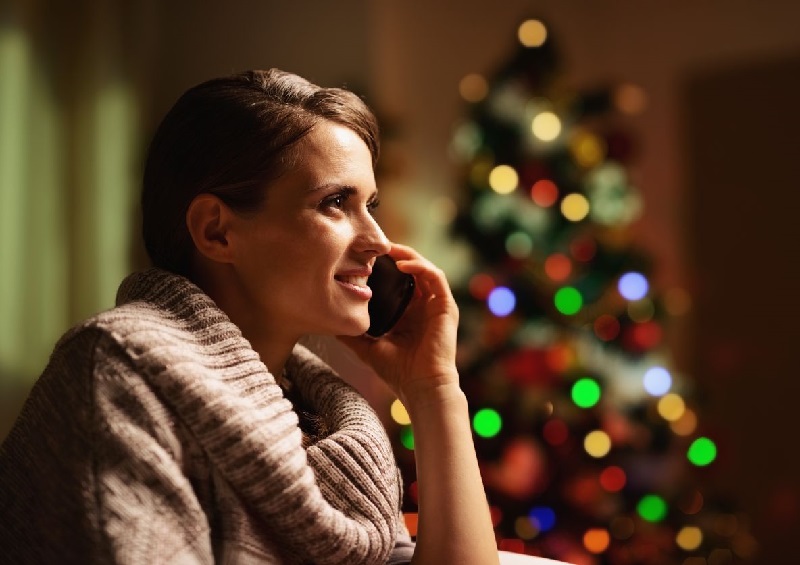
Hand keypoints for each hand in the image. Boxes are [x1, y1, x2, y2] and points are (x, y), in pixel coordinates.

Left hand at [337, 244, 459, 404]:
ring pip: (425, 268)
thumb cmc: (398, 373)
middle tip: (375, 246)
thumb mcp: (368, 348)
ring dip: (408, 255)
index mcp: (408, 313)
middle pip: (412, 270)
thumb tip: (329, 323)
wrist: (421, 388)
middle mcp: (424, 306)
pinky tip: (402, 265)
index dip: (384, 267)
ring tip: (388, 250)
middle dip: (395, 255)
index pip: (398, 281)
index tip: (364, 258)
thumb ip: (353, 334)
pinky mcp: (446, 306)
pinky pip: (436, 277)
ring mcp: (436, 305)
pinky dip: (420, 267)